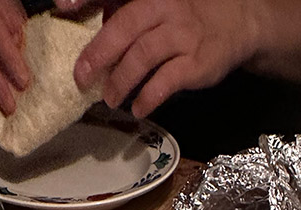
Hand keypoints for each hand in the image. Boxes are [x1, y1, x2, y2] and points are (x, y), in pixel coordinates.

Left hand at [58, 0, 257, 118]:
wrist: (239, 23)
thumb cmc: (188, 14)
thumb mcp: (158, 3)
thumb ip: (126, 11)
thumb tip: (87, 29)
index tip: (62, 7)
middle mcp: (166, 7)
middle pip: (124, 27)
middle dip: (98, 53)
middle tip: (81, 77)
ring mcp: (182, 35)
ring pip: (143, 55)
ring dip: (121, 80)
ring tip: (109, 99)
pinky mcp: (197, 62)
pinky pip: (166, 81)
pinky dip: (148, 96)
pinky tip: (138, 108)